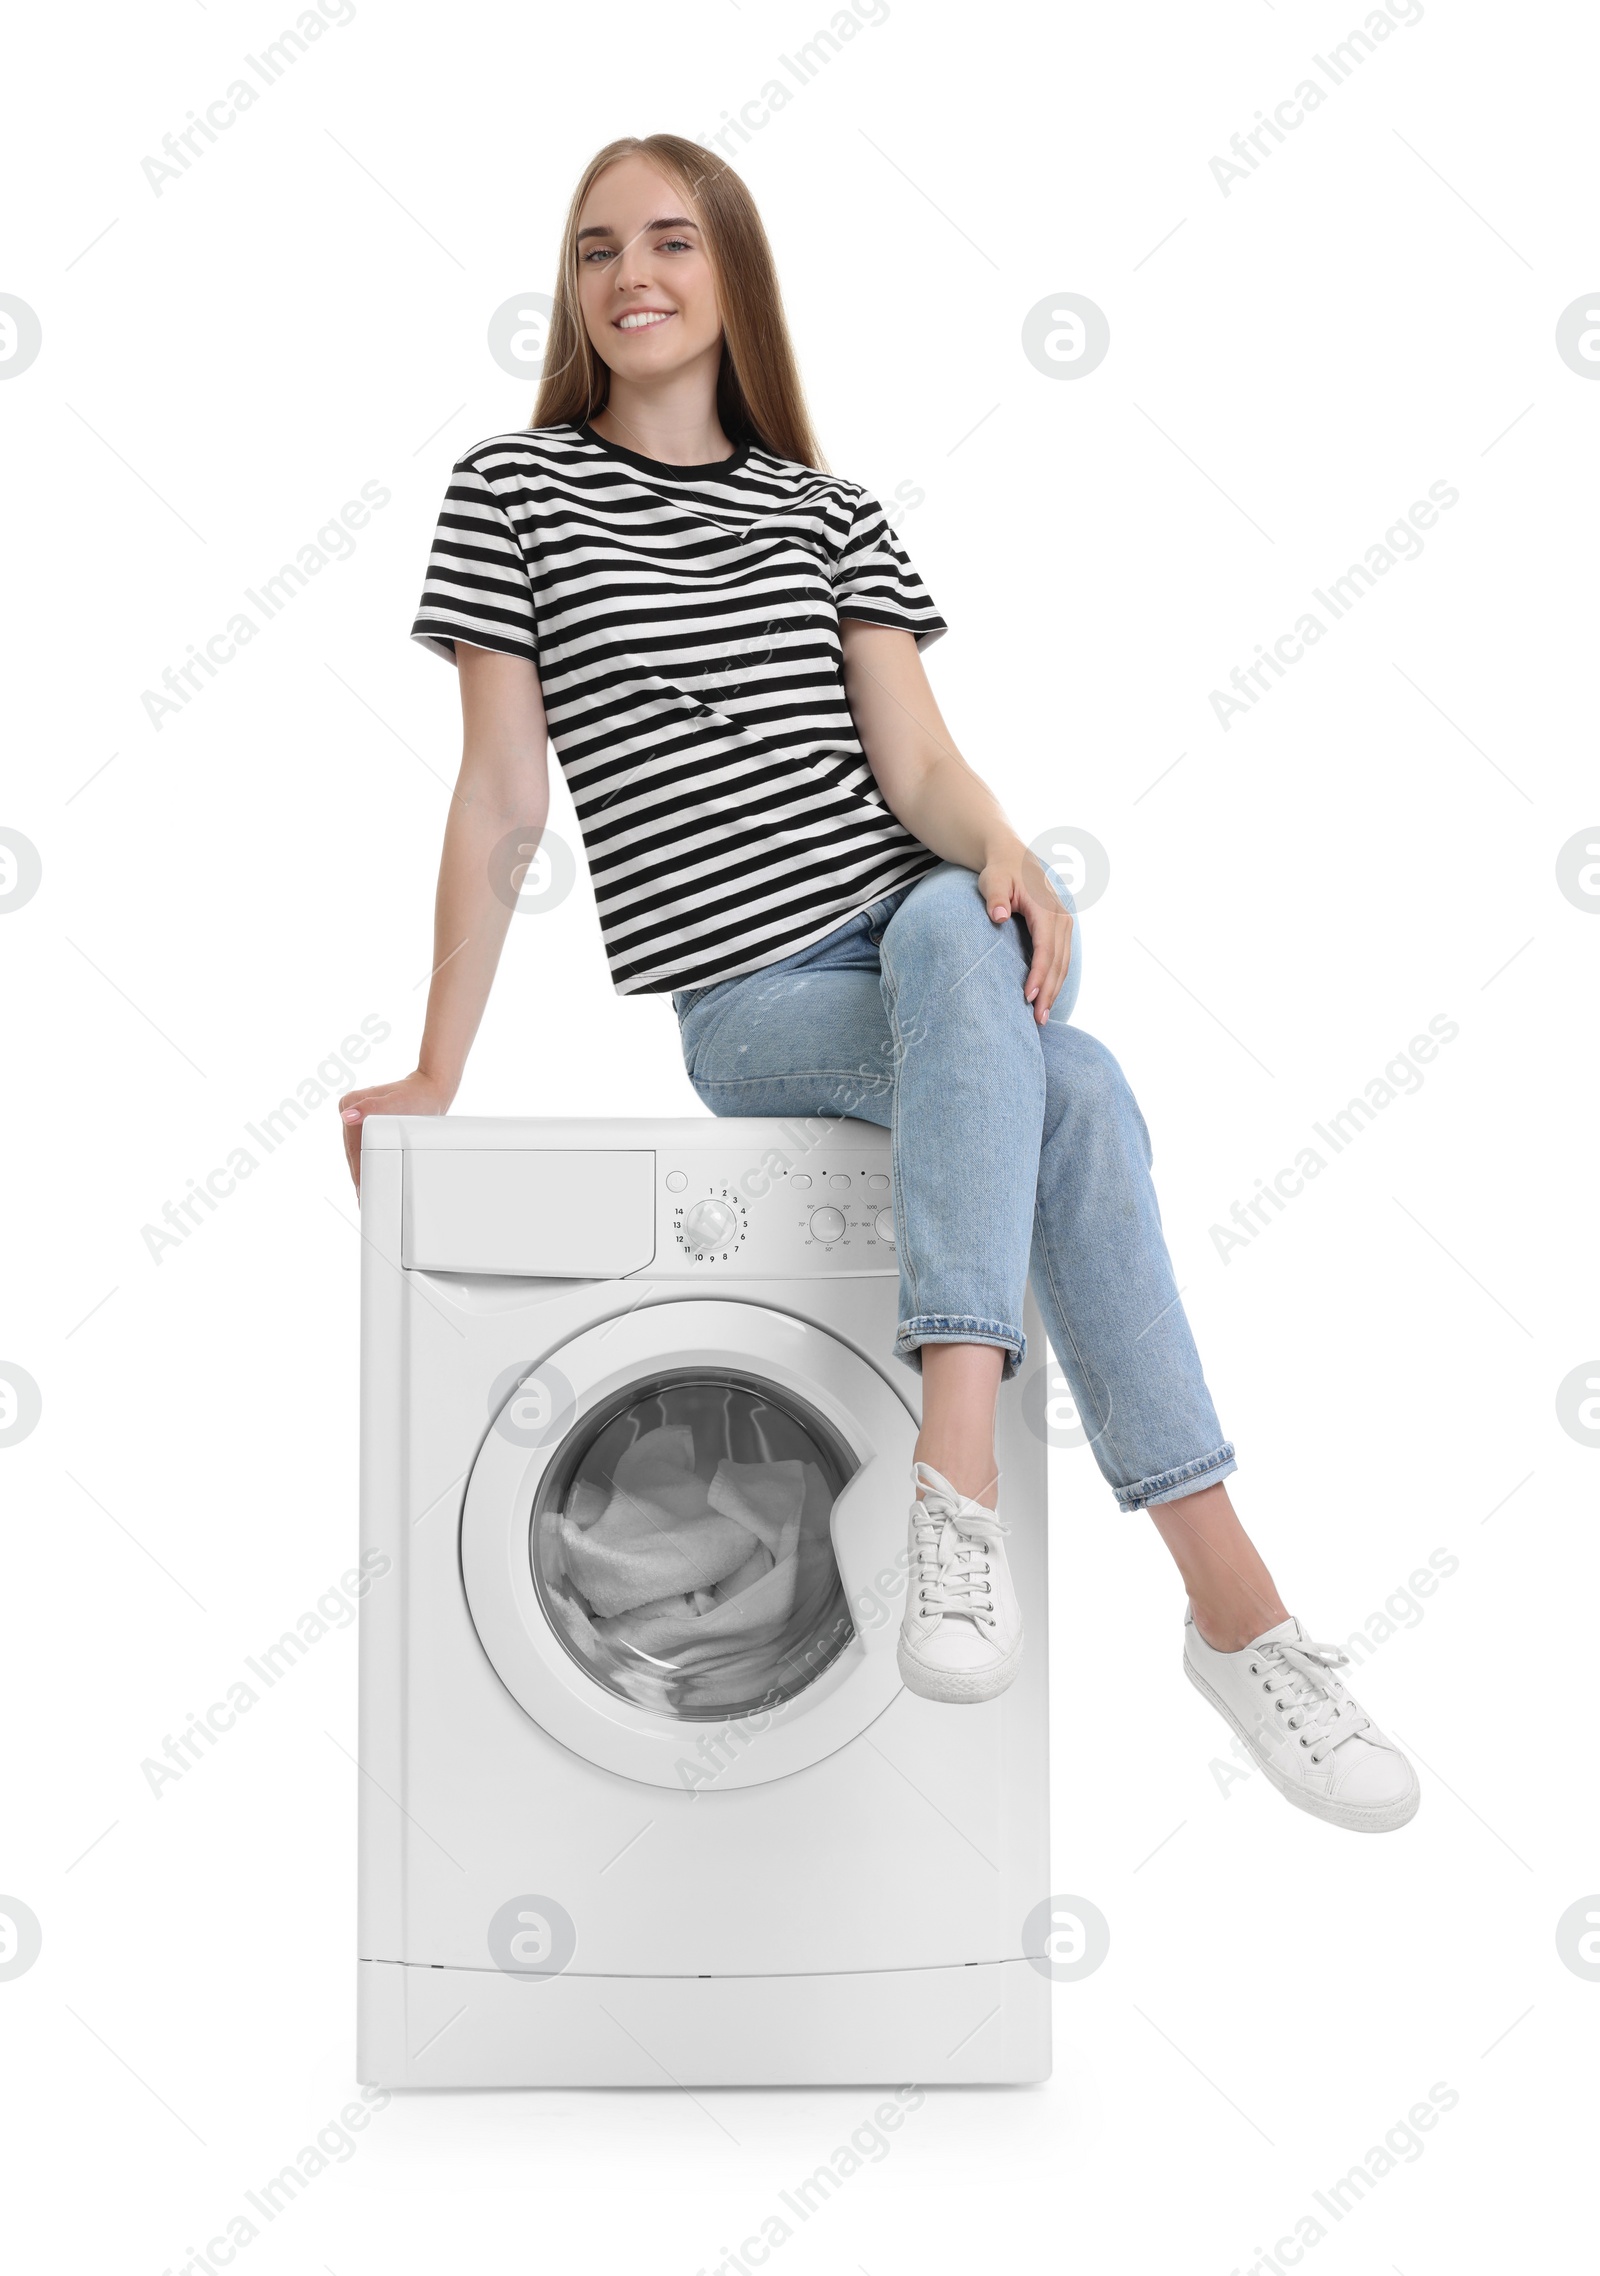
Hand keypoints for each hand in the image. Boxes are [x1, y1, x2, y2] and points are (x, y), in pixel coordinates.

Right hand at [338, 1067, 453, 1190]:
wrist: (429, 1087)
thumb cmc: (418, 1095)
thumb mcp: (398, 1102)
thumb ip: (372, 1107)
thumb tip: (347, 1116)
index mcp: (351, 1103)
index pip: (352, 1146)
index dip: (358, 1172)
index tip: (361, 1192)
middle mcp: (349, 1107)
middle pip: (352, 1150)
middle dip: (359, 1175)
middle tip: (363, 1201)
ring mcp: (356, 1114)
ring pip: (355, 1150)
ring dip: (361, 1170)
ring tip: (365, 1194)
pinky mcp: (364, 1119)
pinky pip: (362, 1145)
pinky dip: (366, 1161)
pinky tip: (369, 1176)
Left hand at [976, 847, 1073, 1025]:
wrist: (1013, 858)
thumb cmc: (1000, 871)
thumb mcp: (992, 880)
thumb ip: (995, 897)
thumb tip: (999, 916)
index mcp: (1046, 908)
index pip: (1045, 949)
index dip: (1039, 975)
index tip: (1028, 998)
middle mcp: (1062, 918)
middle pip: (1058, 962)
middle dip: (1049, 992)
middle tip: (1038, 1020)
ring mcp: (1065, 924)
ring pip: (1063, 964)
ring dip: (1055, 991)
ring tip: (1043, 1017)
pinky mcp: (1062, 930)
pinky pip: (1062, 959)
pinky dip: (1056, 980)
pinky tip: (1048, 998)